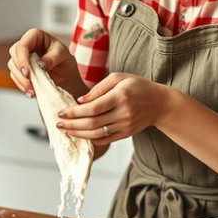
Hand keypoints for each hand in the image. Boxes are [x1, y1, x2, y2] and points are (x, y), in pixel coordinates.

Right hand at [7, 28, 81, 97]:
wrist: (65, 74)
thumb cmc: (65, 60)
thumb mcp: (64, 55)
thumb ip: (54, 57)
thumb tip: (42, 63)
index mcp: (35, 36)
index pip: (23, 44)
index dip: (22, 58)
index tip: (27, 72)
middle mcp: (26, 45)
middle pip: (14, 55)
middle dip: (20, 71)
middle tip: (30, 83)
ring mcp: (21, 57)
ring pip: (12, 66)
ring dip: (21, 80)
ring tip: (32, 90)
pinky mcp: (20, 69)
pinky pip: (15, 77)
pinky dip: (22, 85)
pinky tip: (31, 92)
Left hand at [55, 73, 169, 145]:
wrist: (159, 103)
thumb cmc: (137, 86)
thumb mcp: (119, 77)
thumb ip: (98, 88)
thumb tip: (80, 101)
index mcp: (120, 96)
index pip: (93, 108)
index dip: (75, 112)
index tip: (61, 112)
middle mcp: (123, 113)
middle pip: (92, 123)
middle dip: (72, 125)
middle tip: (58, 123)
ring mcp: (125, 126)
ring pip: (97, 134)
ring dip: (78, 134)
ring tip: (66, 130)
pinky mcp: (126, 134)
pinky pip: (105, 140)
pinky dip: (91, 139)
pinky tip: (80, 135)